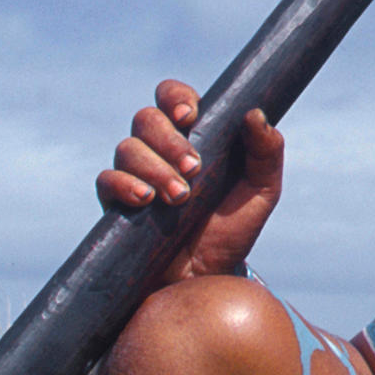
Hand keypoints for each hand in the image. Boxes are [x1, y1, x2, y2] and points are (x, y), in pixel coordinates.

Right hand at [98, 79, 285, 279]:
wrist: (206, 278)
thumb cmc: (232, 230)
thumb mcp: (261, 191)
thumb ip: (267, 151)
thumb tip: (255, 113)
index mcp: (192, 135)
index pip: (173, 97)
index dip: (176, 97)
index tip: (190, 116)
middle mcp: (159, 148)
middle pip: (147, 119)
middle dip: (169, 140)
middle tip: (194, 169)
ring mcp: (135, 174)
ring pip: (128, 148)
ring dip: (154, 168)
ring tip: (179, 197)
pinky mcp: (116, 202)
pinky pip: (107, 179)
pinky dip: (124, 185)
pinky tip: (144, 200)